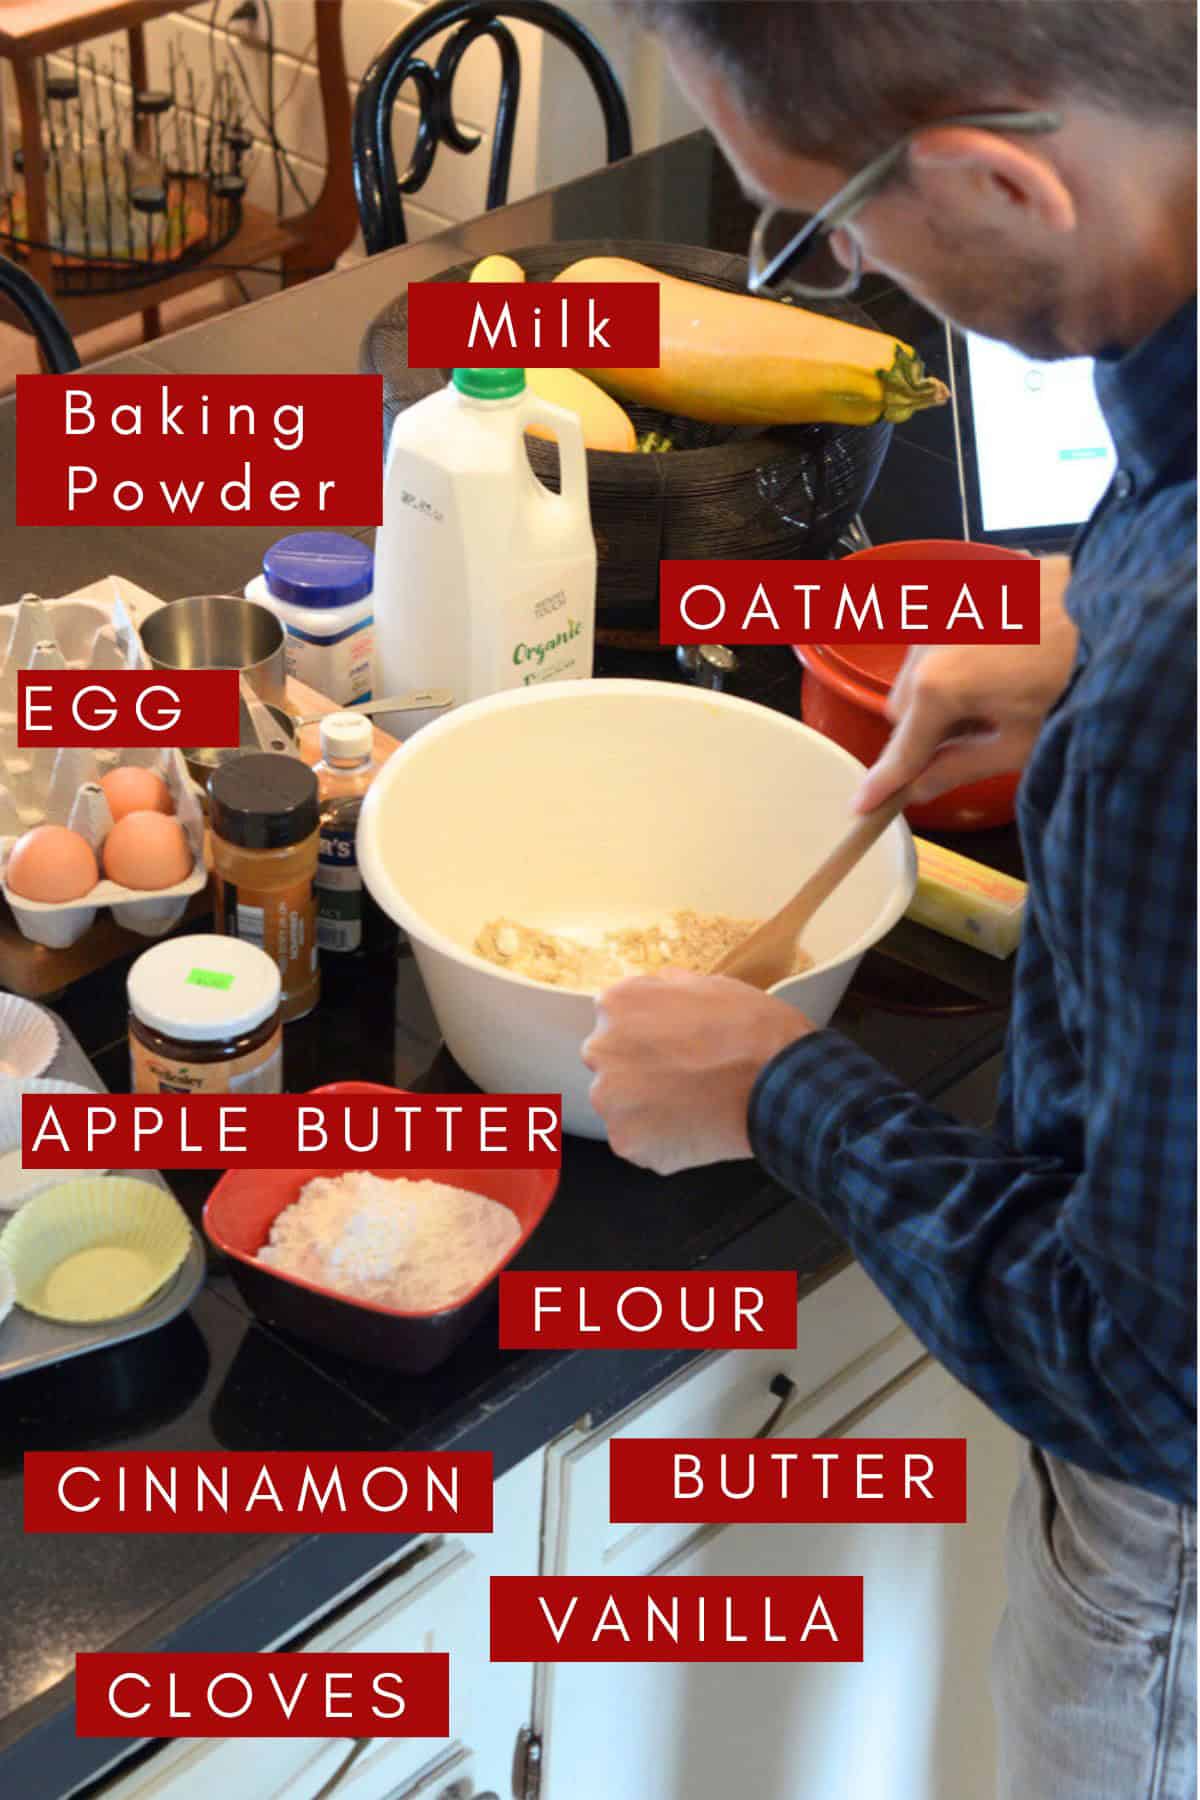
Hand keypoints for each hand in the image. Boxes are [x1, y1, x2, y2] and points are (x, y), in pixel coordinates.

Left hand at [581, 967, 813, 1175]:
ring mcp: (611, 1100)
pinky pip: (637, 1140)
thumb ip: (664, 989)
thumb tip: (653, 995)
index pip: (615, 1021)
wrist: (780, 1083)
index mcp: (616, 1004)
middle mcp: (601, 1049)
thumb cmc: (750, 1030)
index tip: (671, 1045)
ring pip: (621, 1105)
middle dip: (639, 1071)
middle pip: (612, 1063)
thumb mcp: (707, 983)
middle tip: (682, 1078)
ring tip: (691, 1105)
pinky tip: (693, 1127)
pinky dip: (660, 1139)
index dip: (646, 1035)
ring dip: (647, 1107)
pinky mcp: (627, 1142)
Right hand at [854, 554, 1076, 810]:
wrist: (1120, 608)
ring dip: (941, 692)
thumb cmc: (1074, 680)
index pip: (901, 748)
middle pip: (903, 707)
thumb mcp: (1019, 742)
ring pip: (919, 669)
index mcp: (938, 686)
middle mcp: (928, 643)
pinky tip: (1002, 661)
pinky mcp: (964, 589)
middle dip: (926, 731)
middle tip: (973, 739)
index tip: (862, 806)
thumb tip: (920, 789)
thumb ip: (958, 767)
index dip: (885, 781)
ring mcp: (943, 610)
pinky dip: (958, 657)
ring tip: (997, 694)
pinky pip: (942, 637)